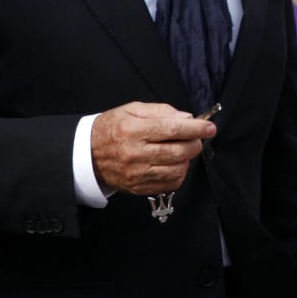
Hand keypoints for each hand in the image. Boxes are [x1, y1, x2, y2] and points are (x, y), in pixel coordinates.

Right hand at [90, 102, 216, 195]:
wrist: (87, 154)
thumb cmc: (112, 128)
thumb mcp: (133, 110)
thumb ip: (161, 111)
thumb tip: (187, 119)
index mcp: (133, 130)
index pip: (172, 130)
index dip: (195, 129)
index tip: (209, 127)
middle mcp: (135, 154)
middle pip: (177, 152)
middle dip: (195, 144)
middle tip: (197, 137)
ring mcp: (137, 174)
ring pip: (176, 169)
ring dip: (187, 159)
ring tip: (183, 149)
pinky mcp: (139, 187)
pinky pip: (170, 183)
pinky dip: (179, 173)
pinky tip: (174, 163)